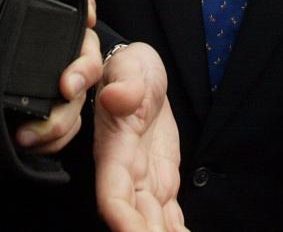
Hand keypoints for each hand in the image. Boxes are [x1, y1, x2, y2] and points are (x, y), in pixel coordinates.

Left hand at [0, 0, 102, 182]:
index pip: (52, 2)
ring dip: (65, 114)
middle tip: (66, 87)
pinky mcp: (36, 122)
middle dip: (84, 67)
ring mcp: (34, 89)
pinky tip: (28, 141)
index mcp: (2, 26)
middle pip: (80, 48)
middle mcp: (25, 54)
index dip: (80, 5)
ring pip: (78, 92)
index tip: (86, 18)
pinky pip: (67, 126)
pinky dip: (57, 137)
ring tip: (30, 132)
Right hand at [95, 43, 186, 231]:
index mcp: (115, 151)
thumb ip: (124, 83)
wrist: (141, 72)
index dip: (123, 222)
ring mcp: (146, 181)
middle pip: (134, 220)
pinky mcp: (163, 182)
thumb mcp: (128, 66)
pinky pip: (169, 216)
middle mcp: (127, 174)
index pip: (113, 197)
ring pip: (153, 223)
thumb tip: (117, 96)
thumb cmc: (131, 68)